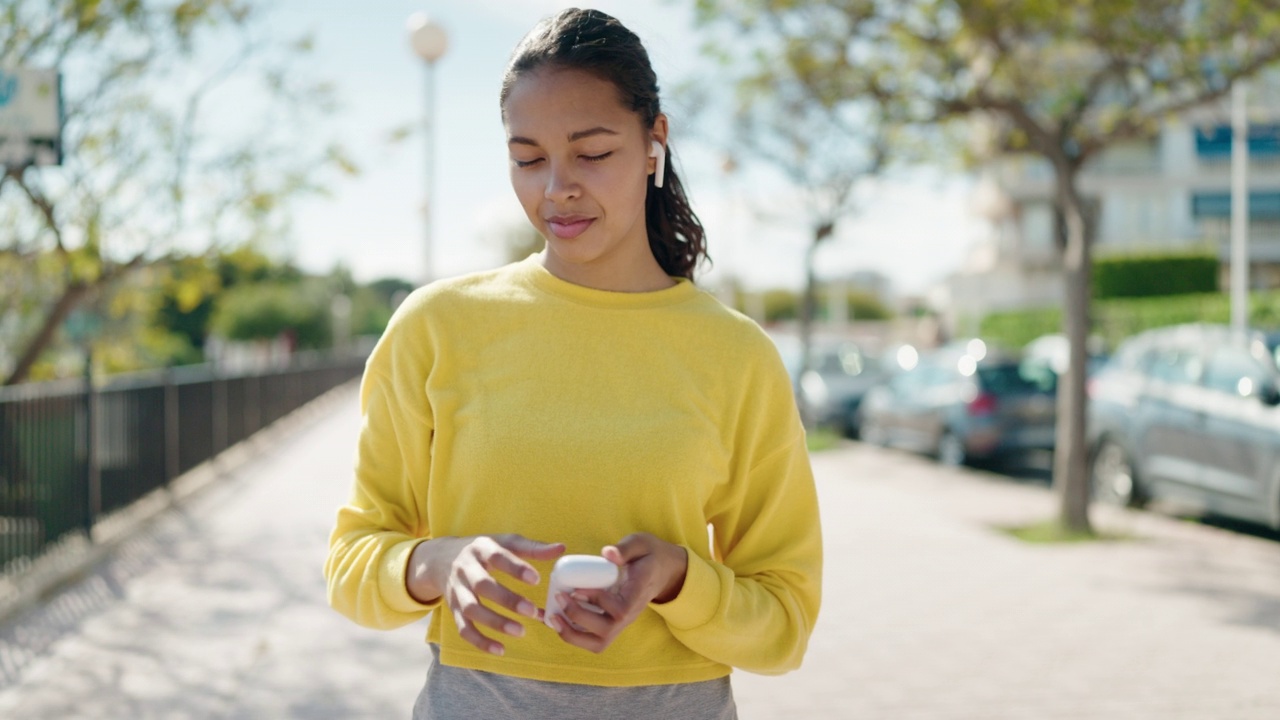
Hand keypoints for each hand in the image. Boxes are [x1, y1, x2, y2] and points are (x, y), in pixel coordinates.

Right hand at [409, 534, 564, 655]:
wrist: (440, 558)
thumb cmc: (483, 551)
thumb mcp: (504, 542)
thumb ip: (532, 548)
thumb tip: (561, 549)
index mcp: (481, 548)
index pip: (497, 556)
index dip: (515, 568)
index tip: (537, 580)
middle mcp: (465, 569)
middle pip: (482, 585)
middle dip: (507, 599)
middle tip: (532, 611)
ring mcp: (457, 591)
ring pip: (471, 609)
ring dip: (495, 622)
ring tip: (521, 631)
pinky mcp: (453, 609)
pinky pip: (463, 629)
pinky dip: (480, 641)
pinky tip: (500, 650)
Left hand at [547, 532, 687, 653]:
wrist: (662, 572)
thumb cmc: (648, 556)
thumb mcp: (641, 543)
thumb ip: (625, 548)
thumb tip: (607, 553)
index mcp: (638, 594)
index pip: (620, 609)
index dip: (597, 601)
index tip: (576, 589)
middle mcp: (630, 615)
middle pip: (606, 630)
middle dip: (578, 617)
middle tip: (560, 597)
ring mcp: (622, 623)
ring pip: (598, 642)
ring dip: (573, 634)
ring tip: (553, 617)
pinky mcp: (613, 625)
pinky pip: (593, 639)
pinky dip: (573, 635)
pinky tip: (558, 620)